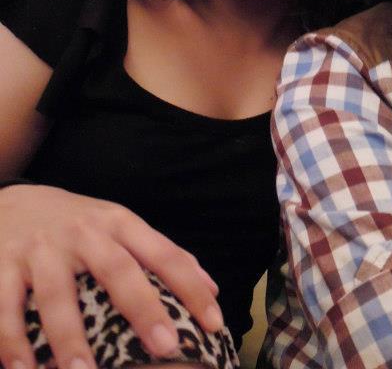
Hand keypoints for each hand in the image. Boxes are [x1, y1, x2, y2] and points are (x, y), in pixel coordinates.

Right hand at [0, 184, 222, 368]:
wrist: (15, 201)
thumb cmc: (81, 223)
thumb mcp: (123, 226)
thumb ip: (164, 254)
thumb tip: (212, 289)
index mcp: (120, 223)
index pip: (164, 254)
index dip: (191, 287)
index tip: (213, 322)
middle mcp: (84, 233)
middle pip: (118, 269)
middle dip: (143, 308)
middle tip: (166, 347)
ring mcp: (42, 249)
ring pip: (57, 293)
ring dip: (69, 336)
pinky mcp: (3, 265)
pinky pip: (5, 307)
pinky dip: (11, 340)